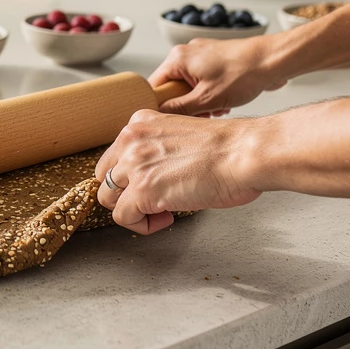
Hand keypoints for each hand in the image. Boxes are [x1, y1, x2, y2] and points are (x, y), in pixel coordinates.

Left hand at [94, 110, 262, 234]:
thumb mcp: (178, 135)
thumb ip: (156, 150)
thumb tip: (153, 174)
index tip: (153, 184)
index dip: (131, 176)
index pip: (114, 155)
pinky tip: (166, 218)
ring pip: (107, 198)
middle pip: (105, 176)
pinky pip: (123, 217)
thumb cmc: (227, 149)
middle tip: (152, 201)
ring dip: (132, 210)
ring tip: (160, 212)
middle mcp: (130, 140)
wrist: (244, 152)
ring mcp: (133, 165)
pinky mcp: (142, 190)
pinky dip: (141, 225)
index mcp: (139, 123)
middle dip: (125, 193)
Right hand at [148, 36, 284, 116]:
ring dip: (200, 100)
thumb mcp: (208, 99)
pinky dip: (210, 91)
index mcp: (177, 58)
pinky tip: (224, 100)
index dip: (160, 103)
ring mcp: (201, 53)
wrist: (273, 60)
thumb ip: (180, 108)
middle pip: (173, 85)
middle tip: (202, 114)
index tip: (169, 118)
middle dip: (186, 104)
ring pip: (189, 84)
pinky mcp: (214, 57)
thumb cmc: (243, 74)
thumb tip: (160, 114)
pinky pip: (202, 78)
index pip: (154, 84)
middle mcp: (185, 52)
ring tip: (218, 108)